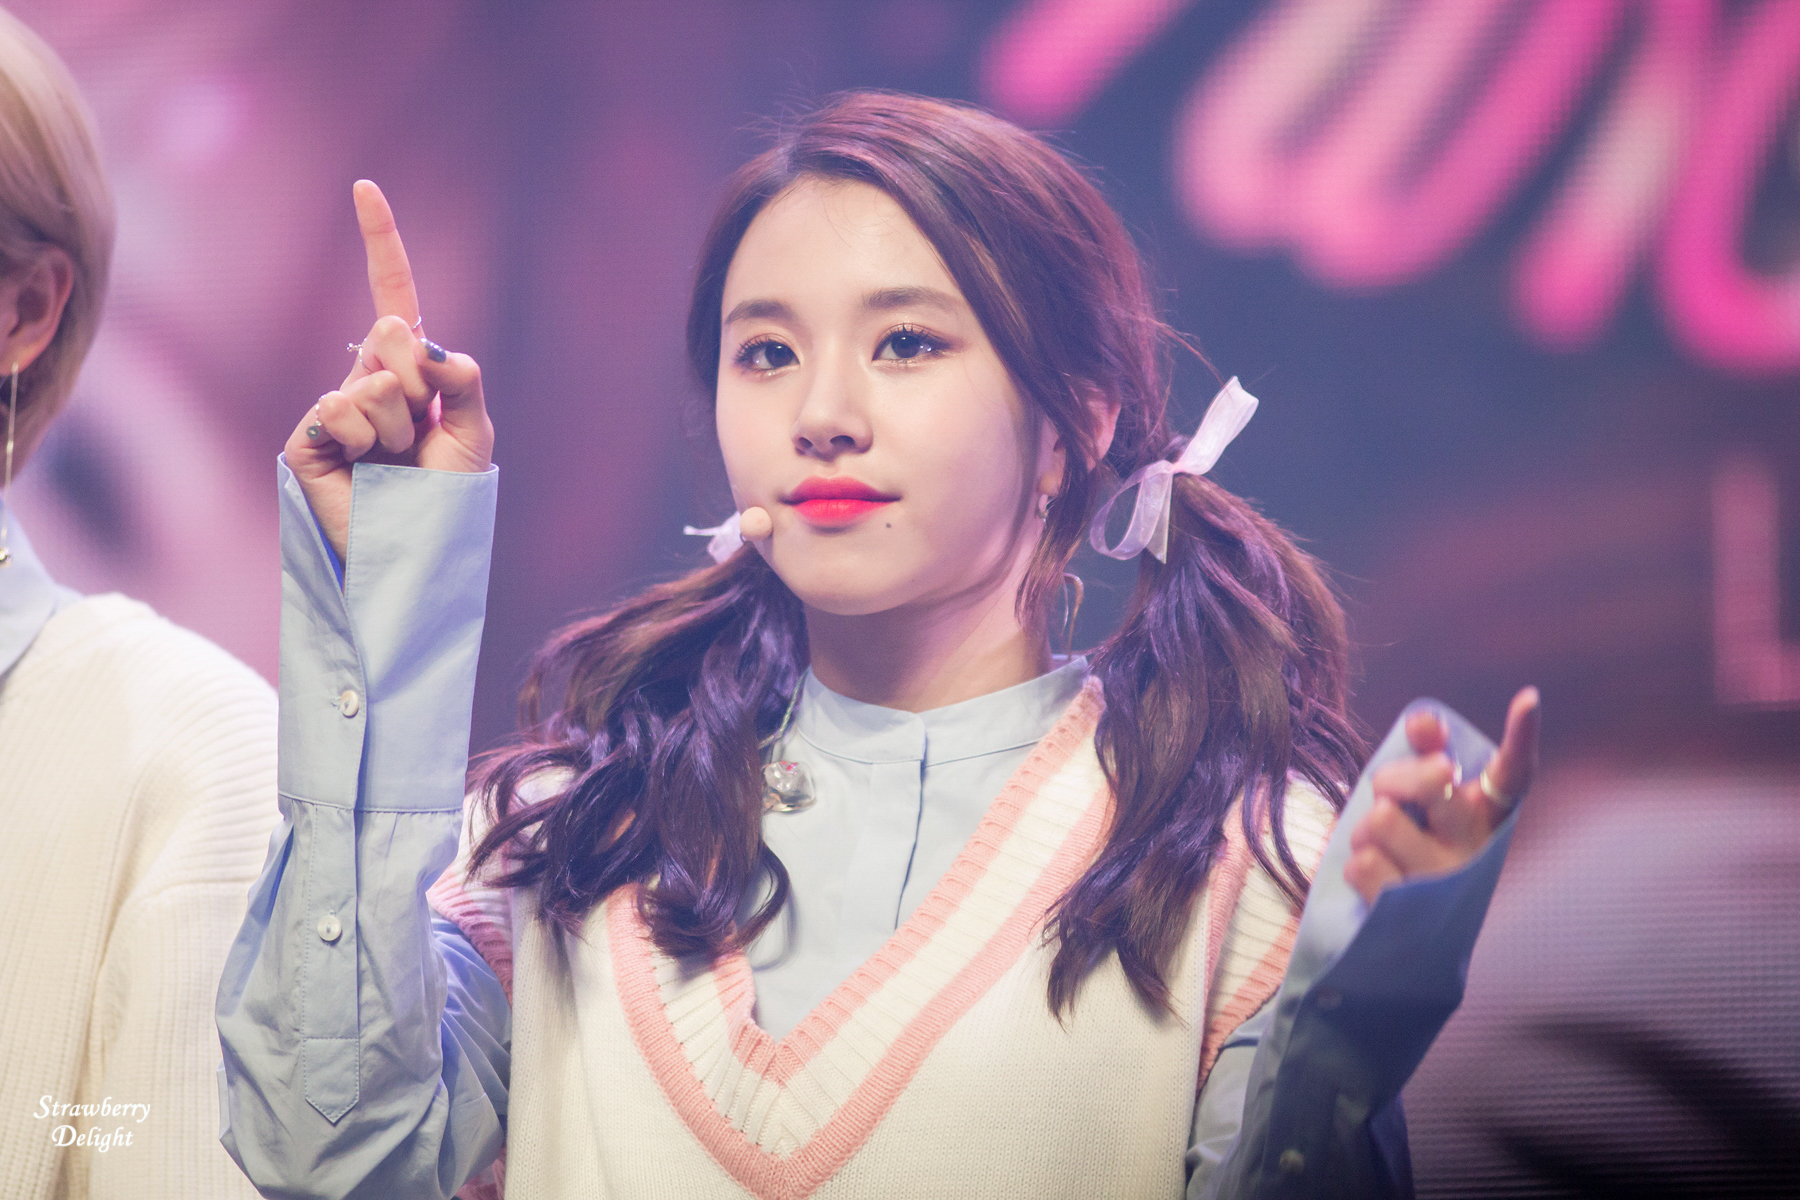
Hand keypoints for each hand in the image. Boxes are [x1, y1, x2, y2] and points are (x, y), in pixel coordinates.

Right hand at [284, 180, 493, 560]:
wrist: (416, 554)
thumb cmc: (446, 502)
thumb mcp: (475, 434)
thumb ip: (462, 378)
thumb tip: (420, 339)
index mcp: (411, 375)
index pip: (394, 299)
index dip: (382, 244)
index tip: (364, 187)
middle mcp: (370, 382)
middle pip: (391, 333)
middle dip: (418, 381)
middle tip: (420, 435)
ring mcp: (336, 409)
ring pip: (372, 380)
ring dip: (397, 426)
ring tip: (396, 464)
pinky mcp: (307, 439)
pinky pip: (338, 407)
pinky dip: (362, 435)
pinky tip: (364, 467)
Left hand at [1344, 687, 1540, 904]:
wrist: (1411, 940)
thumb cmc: (1415, 849)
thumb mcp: (1422, 804)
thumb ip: (1423, 755)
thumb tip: (1423, 720)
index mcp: (1487, 814)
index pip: (1514, 771)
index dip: (1521, 735)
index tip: (1527, 699)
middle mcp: (1475, 848)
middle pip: (1429, 781)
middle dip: (1392, 779)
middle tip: (1391, 800)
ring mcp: (1445, 883)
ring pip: (1382, 821)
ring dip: (1366, 830)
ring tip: (1384, 850)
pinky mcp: (1411, 914)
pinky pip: (1362, 863)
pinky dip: (1358, 866)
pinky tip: (1380, 882)